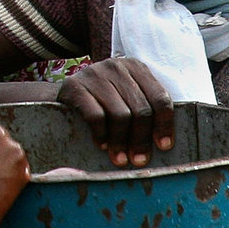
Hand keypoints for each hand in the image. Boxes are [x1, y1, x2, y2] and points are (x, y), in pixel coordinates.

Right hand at [58, 59, 176, 166]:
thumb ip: (145, 109)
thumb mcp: (126, 97)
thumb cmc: (102, 102)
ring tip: (120, 159)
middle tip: (139, 160)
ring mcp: (95, 74)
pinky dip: (101, 135)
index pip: (160, 97)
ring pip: (120, 115)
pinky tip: (102, 145)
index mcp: (136, 68)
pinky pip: (96, 117)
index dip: (164, 124)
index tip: (164, 146)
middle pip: (141, 109)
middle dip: (142, 139)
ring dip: (121, 142)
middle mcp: (117, 67)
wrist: (63, 96)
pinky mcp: (75, 86)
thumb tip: (165, 144)